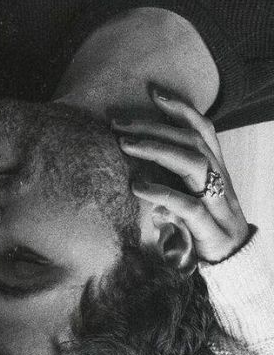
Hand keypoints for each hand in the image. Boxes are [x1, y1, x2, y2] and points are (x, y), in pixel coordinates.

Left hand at [111, 88, 249, 263]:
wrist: (235, 262)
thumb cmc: (205, 227)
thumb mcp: (188, 197)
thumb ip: (171, 181)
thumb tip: (138, 173)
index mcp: (216, 170)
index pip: (203, 129)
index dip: (181, 108)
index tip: (153, 92)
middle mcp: (219, 180)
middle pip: (191, 141)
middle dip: (154, 127)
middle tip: (118, 122)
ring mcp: (217, 203)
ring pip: (194, 164)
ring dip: (157, 150)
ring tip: (124, 145)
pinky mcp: (210, 228)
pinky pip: (188, 205)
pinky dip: (162, 194)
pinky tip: (138, 187)